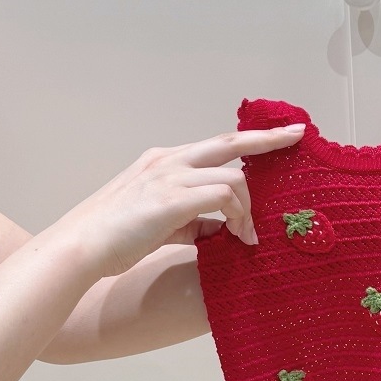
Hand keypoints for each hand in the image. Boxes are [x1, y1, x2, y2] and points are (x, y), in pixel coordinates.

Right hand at [52, 125, 304, 278]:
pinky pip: (223, 197)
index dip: (252, 139)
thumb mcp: (165, 224)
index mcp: (167, 161)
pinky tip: (237, 237)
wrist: (82, 247)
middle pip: (231, 141)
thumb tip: (222, 229)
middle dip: (269, 139)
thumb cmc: (118, 238)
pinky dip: (237, 217)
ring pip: (234, 178)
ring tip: (246, 236)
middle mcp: (170, 160)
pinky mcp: (171, 198)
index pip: (218, 144)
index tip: (283, 133)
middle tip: (298, 137)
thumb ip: (195, 220)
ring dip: (248, 209)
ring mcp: (170, 176)